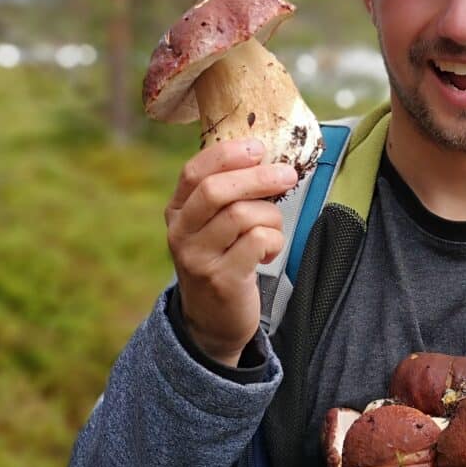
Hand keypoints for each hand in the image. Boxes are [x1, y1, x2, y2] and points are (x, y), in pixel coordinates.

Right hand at [165, 138, 297, 365]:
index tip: (258, 147)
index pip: (194, 171)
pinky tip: (269, 252)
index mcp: (178, 210)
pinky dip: (274, 241)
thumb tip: (268, 155)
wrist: (213, 320)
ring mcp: (197, 258)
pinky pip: (258, 242)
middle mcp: (180, 232)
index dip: (227, 154)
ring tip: (273, 230)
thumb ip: (230, 192)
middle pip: (217, 190)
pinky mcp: (221, 279)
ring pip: (243, 215)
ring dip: (271, 217)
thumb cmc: (224, 257)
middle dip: (259, 178)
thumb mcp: (215, 223)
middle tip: (287, 175)